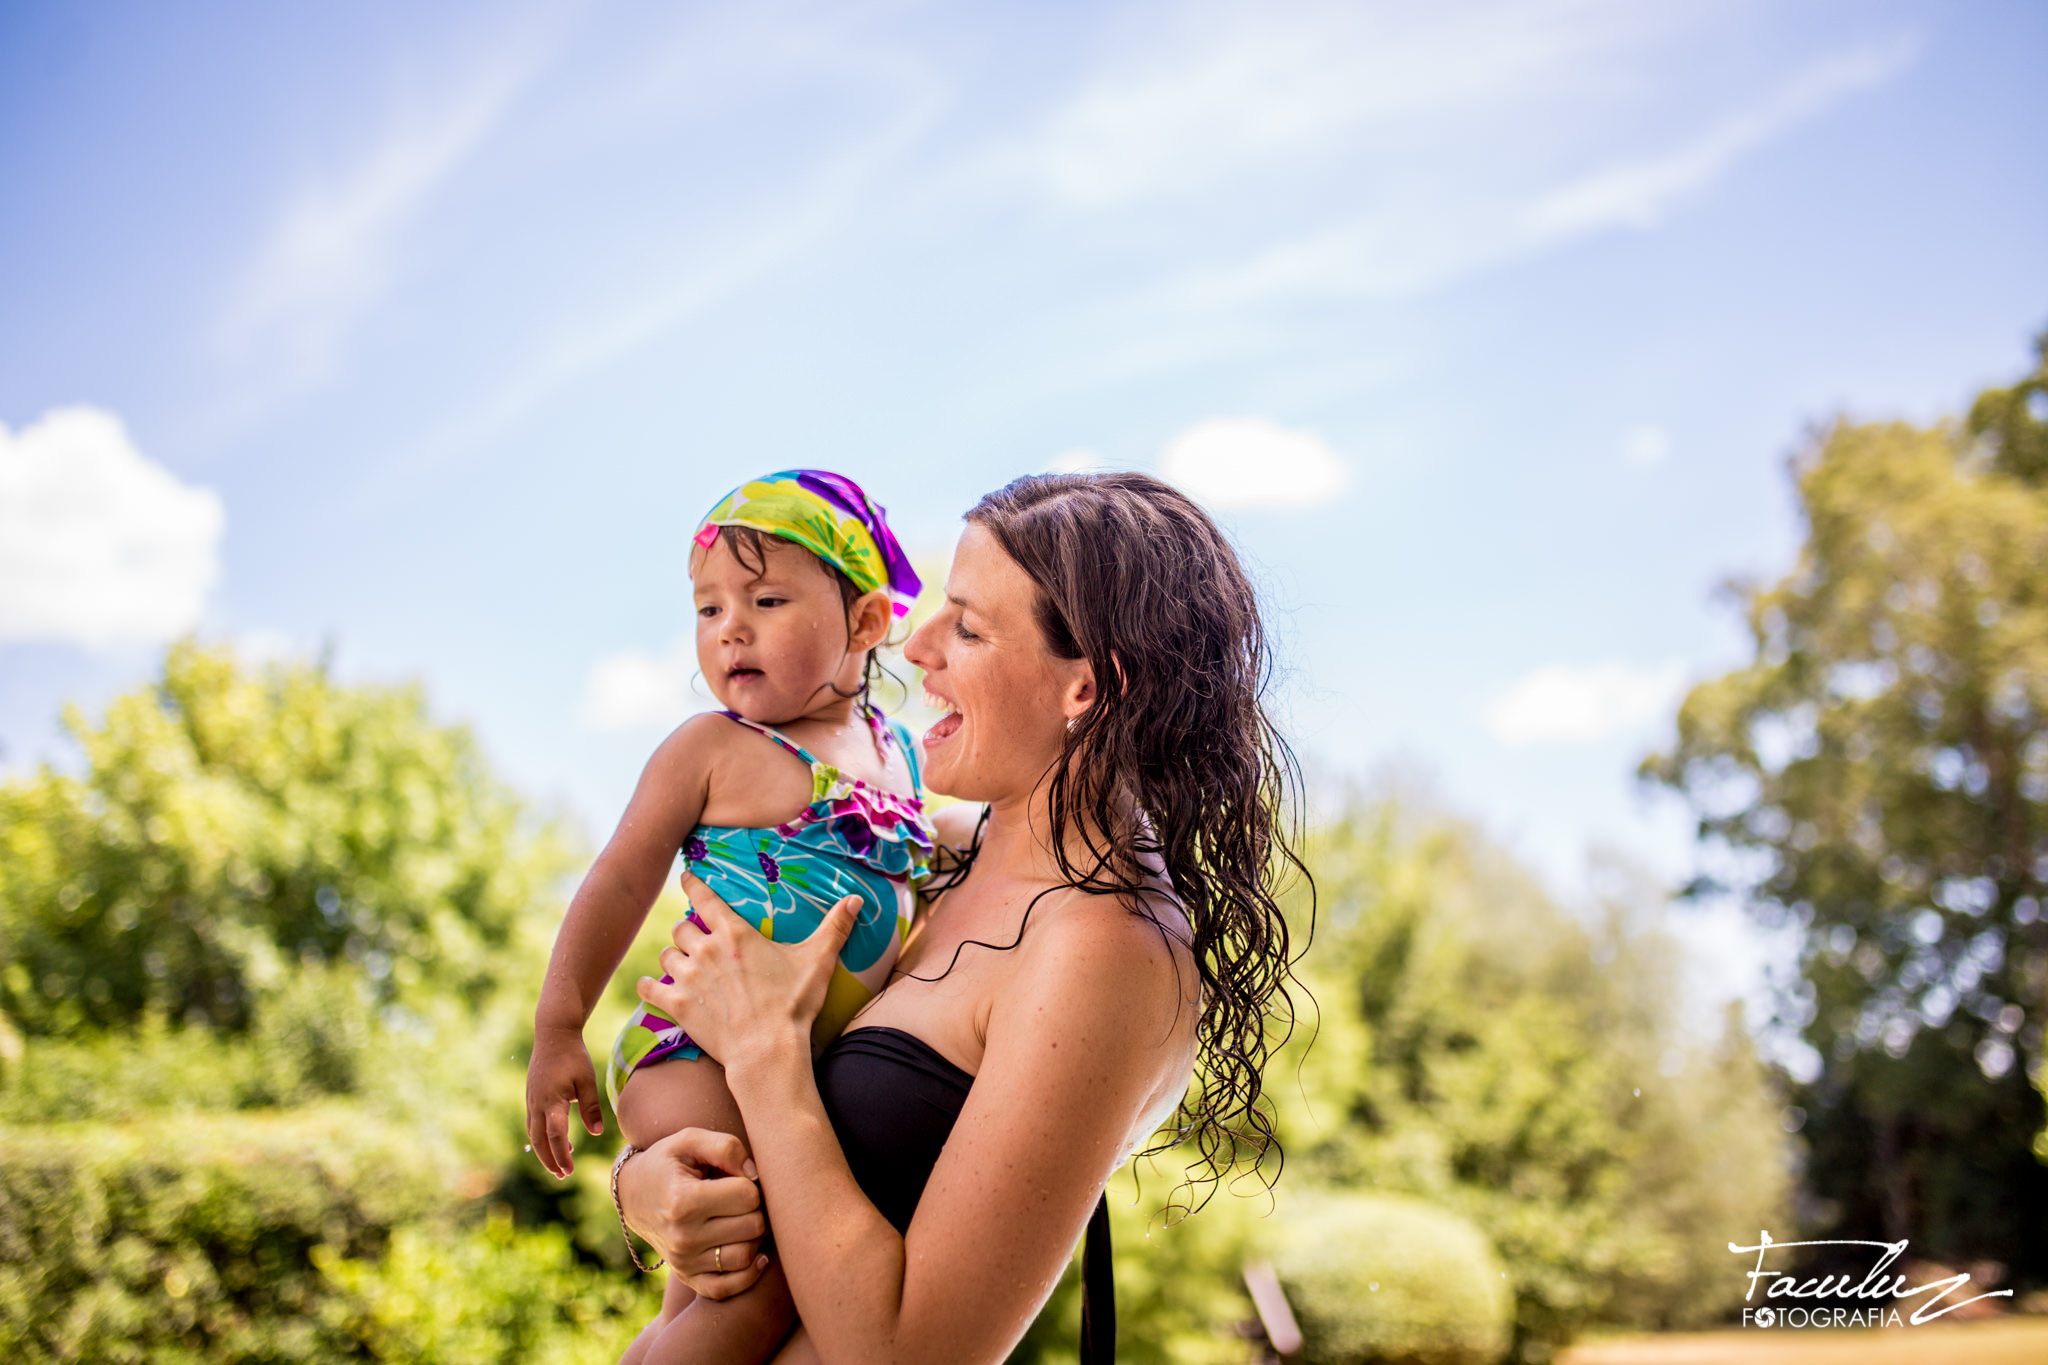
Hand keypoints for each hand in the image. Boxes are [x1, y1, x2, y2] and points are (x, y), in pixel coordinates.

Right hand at [525, 1025, 603, 1178]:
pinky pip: (534, 1123)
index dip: (561, 1155)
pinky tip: (557, 1140)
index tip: (569, 1171)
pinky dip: (543, 1137)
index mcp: (552, 1101)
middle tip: (562, 1176)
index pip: (555, 1136)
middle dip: (550, 1160)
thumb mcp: (586, 1080)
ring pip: (534, 1134)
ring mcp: (532, 1101)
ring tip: (560, 1165)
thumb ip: (591, 1107)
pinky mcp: (532, 1098)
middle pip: (540, 1141)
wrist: (553, 1035)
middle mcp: (537, 1104)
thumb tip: (596, 1133)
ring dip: (545, 1151)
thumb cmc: (573, 1057)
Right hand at [617, 1127, 771, 1298]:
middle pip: (753, 1226)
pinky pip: (730, 1288)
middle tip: (741, 1197)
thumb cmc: (667, 1163)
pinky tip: (753, 1253)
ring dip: (754, 1236)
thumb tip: (755, 1175)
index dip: (750, 1182)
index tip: (736, 1177)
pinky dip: (749, 1273)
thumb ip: (726, 1147)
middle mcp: (683, 1237)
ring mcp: (685, 1262)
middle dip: (756, 1207)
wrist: (633, 1195)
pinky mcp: (688, 1278)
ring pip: (747, 1256)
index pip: (747, 1196)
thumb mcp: (689, 1140)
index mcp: (684, 1201)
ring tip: (741, 1218)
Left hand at [635, 872, 857, 1071]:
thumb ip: (835, 928)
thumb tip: (857, 901)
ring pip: (666, 954)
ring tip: (681, 963)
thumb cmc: (792, 1005)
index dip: (692, 883)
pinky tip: (650, 986)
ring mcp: (688, 978)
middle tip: (696, 937)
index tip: (685, 877)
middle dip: (688, 930)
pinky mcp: (677, 1005)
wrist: (767, 1051)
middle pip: (682, 927)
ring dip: (673, 956)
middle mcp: (706, 950)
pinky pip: (649, 988)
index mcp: (734, 934)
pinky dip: (648, 986)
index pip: (704, 897)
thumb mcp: (817, 962)